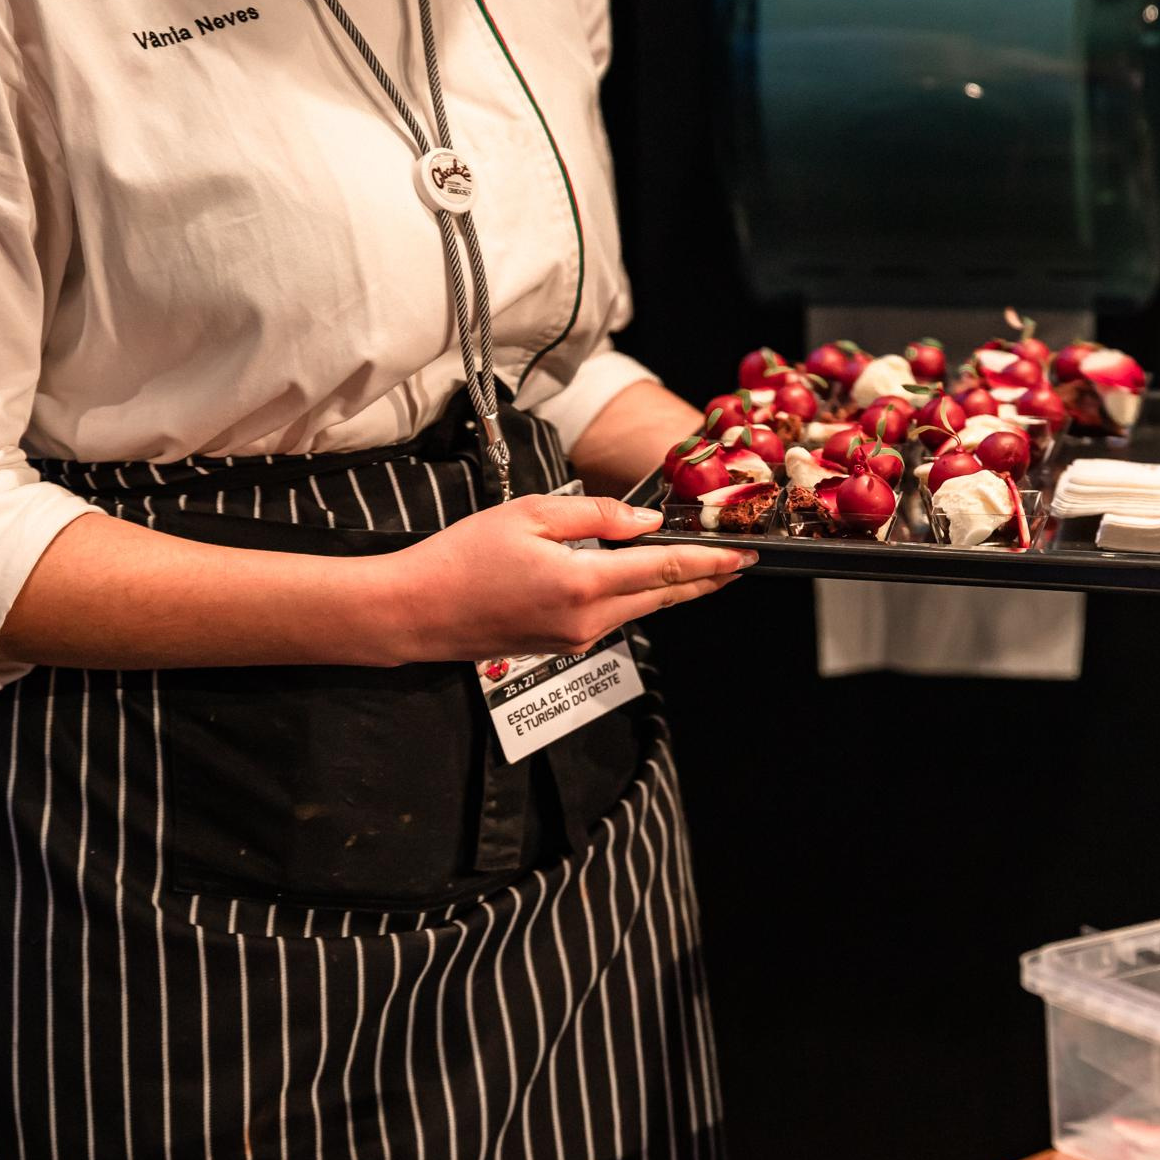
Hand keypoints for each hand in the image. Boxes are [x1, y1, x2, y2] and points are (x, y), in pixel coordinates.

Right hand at [371, 494, 752, 660]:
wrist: (416, 611)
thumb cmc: (461, 557)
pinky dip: (637, 597)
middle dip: (705, 580)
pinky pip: (614, 618)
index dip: (709, 562)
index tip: (743, 554)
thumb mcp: (529, 515)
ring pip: (641, 609)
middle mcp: (588, 620)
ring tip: (703, 569)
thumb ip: (594, 516)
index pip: (664, 569)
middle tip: (739, 564)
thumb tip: (643, 521)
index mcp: (583, 583)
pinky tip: (643, 580)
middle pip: (663, 596)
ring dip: (672, 588)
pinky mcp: (562, 645)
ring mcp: (576, 638)